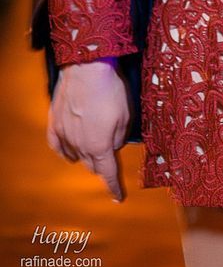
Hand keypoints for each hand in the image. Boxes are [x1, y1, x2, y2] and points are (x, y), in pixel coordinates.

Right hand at [47, 60, 129, 201]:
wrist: (86, 68)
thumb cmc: (110, 90)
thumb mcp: (125, 114)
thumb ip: (119, 136)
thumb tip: (113, 146)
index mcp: (100, 146)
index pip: (108, 173)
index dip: (114, 187)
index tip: (118, 198)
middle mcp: (80, 145)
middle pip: (91, 165)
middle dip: (101, 166)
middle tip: (108, 161)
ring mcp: (64, 135)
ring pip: (75, 156)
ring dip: (85, 157)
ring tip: (92, 150)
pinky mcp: (54, 123)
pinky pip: (57, 146)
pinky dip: (65, 151)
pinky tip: (69, 151)